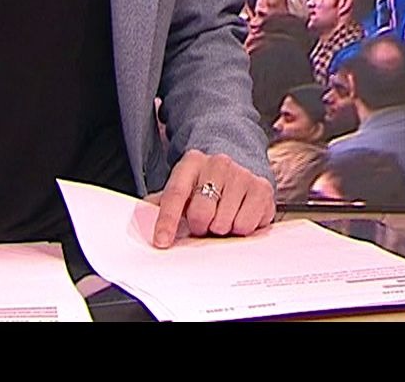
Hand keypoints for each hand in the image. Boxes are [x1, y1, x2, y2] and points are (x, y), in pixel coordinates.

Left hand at [150, 149, 276, 246]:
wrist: (236, 172)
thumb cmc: (203, 186)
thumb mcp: (181, 189)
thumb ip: (161, 204)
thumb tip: (142, 221)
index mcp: (192, 162)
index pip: (175, 194)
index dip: (167, 221)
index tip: (161, 242)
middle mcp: (218, 163)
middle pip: (201, 213)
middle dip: (199, 226)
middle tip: (203, 223)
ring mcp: (242, 174)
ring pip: (224, 223)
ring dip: (220, 229)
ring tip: (222, 217)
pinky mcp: (262, 188)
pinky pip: (246, 225)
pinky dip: (240, 229)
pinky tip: (238, 215)